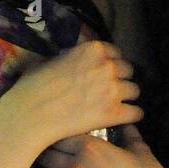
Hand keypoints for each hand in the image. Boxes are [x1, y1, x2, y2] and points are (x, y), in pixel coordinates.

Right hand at [3, 40, 141, 147]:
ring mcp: (113, 89)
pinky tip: (121, 118)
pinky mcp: (114, 113)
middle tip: (109, 89)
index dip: (110, 63)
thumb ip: (73, 56)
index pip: (116, 53)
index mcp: (93, 49)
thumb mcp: (54, 59)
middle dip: (120, 79)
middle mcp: (108, 66)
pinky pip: (136, 112)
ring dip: (126, 97)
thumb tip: (76, 57)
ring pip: (134, 91)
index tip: (104, 73)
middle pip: (128, 71)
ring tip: (115, 104)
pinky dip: (130, 115)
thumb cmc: (36, 85)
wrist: (32, 113)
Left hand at [35, 124, 168, 167]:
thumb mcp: (141, 152)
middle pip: (45, 154)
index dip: (58, 135)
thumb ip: (128, 134)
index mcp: (90, 147)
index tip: (61, 137)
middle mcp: (75, 167)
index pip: (57, 134)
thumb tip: (126, 123)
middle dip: (48, 153)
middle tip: (53, 155)